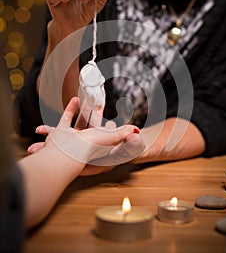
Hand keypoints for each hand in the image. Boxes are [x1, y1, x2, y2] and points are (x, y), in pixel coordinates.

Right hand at [28, 97, 145, 169]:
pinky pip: (67, 119)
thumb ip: (123, 133)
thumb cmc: (88, 148)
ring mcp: (72, 140)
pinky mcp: (61, 134)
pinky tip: (75, 100)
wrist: (64, 152)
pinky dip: (71, 109)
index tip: (112, 123)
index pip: (109, 139)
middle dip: (97, 117)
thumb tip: (136, 130)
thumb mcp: (112, 138)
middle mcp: (86, 146)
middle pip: (94, 129)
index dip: (112, 132)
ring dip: (85, 111)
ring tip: (90, 99)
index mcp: (100, 148)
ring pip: (81, 122)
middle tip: (101, 106)